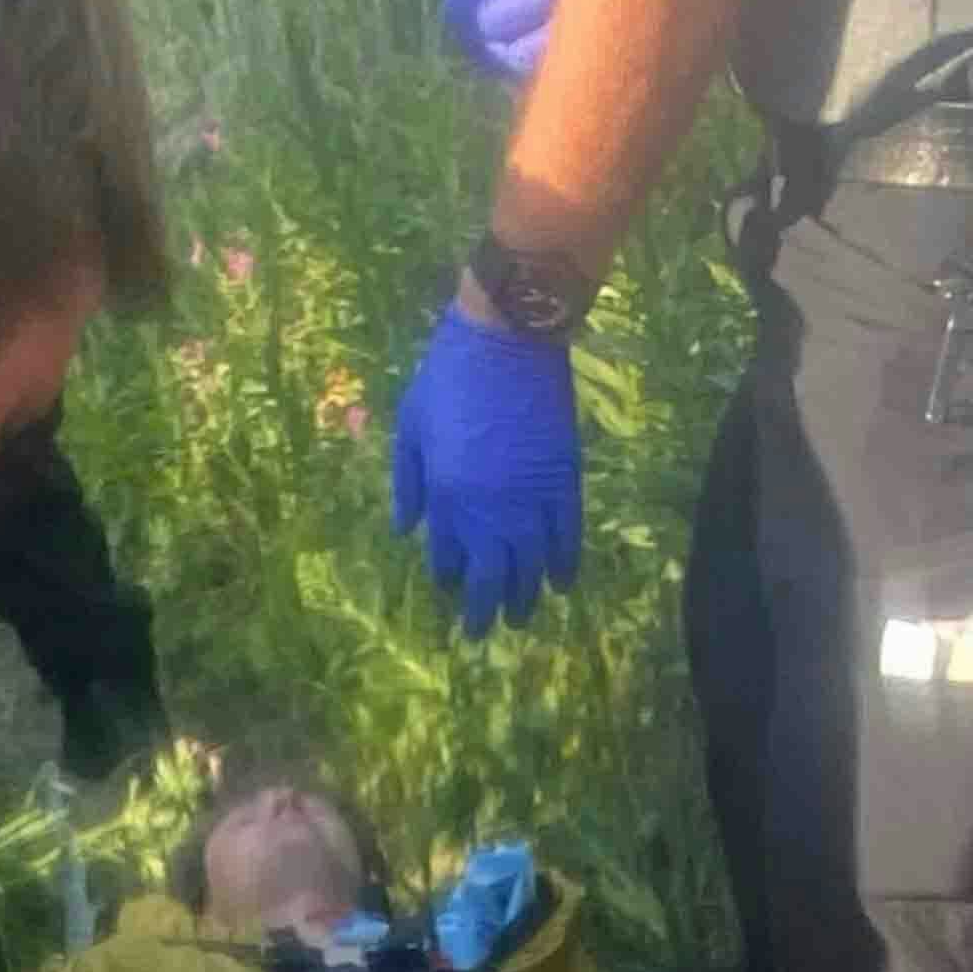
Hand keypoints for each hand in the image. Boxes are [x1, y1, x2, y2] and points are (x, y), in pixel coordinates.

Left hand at [387, 307, 581, 634]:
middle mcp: (487, 508)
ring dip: (524, 597)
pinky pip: (567, 536)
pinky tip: (560, 584)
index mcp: (444, 494)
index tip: (449, 588)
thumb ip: (408, 481)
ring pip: (529, 565)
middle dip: (483, 610)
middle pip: (489, 576)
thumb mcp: (409, 424)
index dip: (447, 577)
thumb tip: (405, 530)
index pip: (446, 555)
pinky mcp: (564, 480)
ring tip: (519, 619)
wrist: (507, 339)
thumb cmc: (447, 375)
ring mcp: (530, 498)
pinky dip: (564, 564)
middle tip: (479, 632)